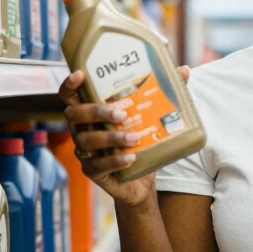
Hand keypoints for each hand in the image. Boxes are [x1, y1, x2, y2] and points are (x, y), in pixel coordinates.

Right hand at [58, 65, 190, 206]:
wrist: (142, 182)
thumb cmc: (143, 144)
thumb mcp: (154, 118)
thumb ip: (165, 94)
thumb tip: (183, 69)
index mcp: (92, 113)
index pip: (71, 96)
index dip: (69, 84)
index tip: (80, 74)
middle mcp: (83, 130)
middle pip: (73, 115)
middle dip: (95, 112)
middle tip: (122, 115)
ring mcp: (85, 152)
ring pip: (86, 140)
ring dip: (111, 138)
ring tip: (134, 138)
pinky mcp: (92, 172)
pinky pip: (97, 166)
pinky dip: (115, 161)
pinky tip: (131, 158)